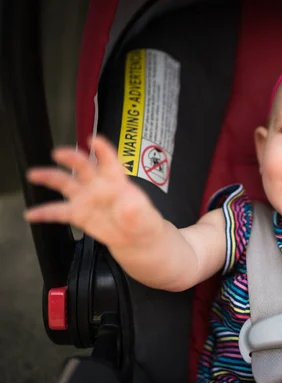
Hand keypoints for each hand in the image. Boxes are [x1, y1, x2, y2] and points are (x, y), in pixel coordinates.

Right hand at [24, 135, 163, 249]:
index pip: (109, 160)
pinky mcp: (78, 213)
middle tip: (58, 153)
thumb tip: (129, 207)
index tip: (93, 140)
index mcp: (117, 180)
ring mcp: (86, 198)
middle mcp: (98, 185)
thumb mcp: (143, 216)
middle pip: (83, 166)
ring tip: (33, 174)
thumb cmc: (142, 220)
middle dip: (71, 158)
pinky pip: (58, 211)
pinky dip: (44, 213)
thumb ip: (134, 210)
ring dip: (49, 177)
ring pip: (65, 183)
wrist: (135, 237)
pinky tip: (31, 214)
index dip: (102, 149)